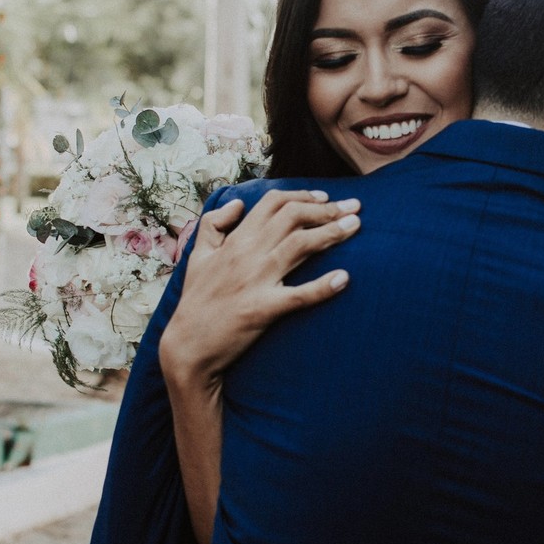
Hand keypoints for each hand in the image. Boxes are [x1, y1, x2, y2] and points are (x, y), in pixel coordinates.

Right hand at [160, 189, 360, 387]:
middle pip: (293, 217)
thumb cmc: (196, 302)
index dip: (304, 196)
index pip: (273, 203)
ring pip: (300, 245)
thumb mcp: (197, 257)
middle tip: (354, 207)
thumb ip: (213, 225)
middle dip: (328, 209)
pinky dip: (323, 286)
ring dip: (333, 232)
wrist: (187, 347)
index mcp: (235, 240)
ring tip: (356, 226)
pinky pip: (298, 295)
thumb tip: (236, 203)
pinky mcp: (263, 309)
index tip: (326, 198)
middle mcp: (247, 254)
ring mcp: (256, 281)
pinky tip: (344, 278)